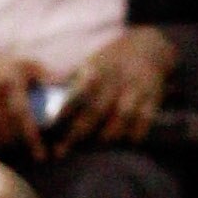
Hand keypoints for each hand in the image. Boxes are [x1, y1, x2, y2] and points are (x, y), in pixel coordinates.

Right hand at [0, 27, 44, 153]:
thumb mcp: (22, 64)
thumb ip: (44, 75)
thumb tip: (63, 83)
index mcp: (7, 82)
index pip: (21, 116)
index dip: (32, 140)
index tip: (41, 157)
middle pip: (5, 134)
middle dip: (16, 147)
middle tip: (22, 151)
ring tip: (6, 148)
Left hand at [50, 23, 174, 144]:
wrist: (149, 46)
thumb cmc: (110, 61)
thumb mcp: (90, 63)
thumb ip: (71, 81)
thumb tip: (45, 99)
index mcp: (96, 68)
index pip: (78, 90)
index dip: (64, 109)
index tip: (50, 125)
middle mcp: (116, 78)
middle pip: (96, 109)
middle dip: (77, 133)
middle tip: (62, 150)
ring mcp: (136, 88)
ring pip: (122, 116)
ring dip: (107, 135)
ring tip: (93, 147)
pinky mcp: (153, 97)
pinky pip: (145, 119)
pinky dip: (134, 133)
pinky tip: (124, 142)